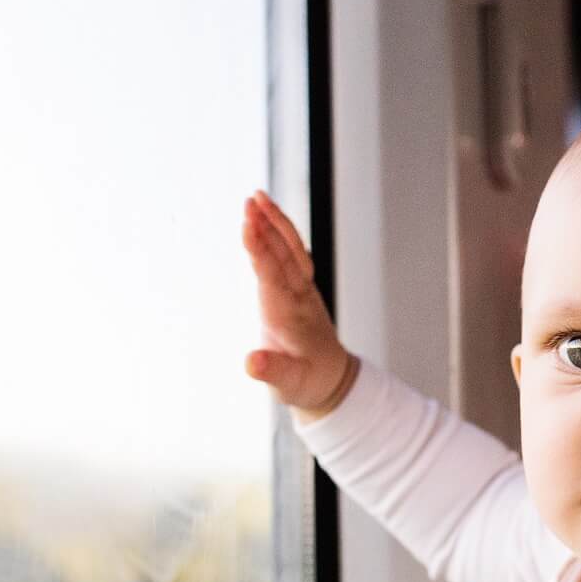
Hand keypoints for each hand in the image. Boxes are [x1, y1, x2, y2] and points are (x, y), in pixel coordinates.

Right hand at [241, 189, 355, 418]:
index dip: (261, 249)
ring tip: (256, 196)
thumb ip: (270, 372)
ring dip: (275, 223)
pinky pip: (291, 254)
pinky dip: (280, 233)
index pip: (273, 276)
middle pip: (284, 255)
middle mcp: (299, 298)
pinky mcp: (300, 288)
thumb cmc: (305, 383)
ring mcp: (303, 291)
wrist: (331, 381)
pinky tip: (267, 217)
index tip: (249, 224)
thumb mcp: (286, 385)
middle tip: (250, 199)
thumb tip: (251, 362)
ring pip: (290, 250)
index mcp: (290, 317)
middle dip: (267, 226)